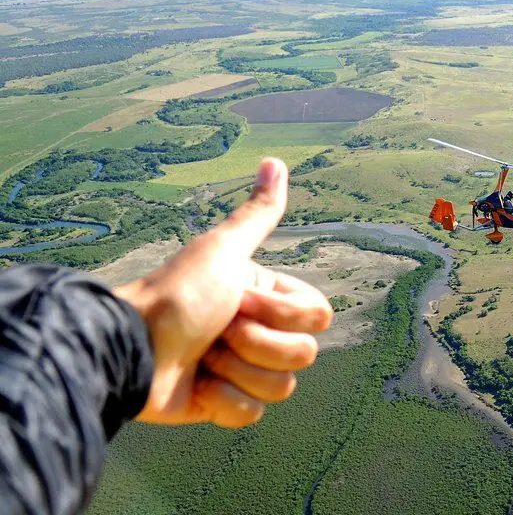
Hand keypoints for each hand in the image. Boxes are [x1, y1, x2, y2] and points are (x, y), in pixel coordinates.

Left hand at [115, 158, 332, 427]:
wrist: (133, 349)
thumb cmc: (178, 295)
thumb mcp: (223, 249)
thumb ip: (258, 214)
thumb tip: (276, 160)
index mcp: (265, 295)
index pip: (317, 315)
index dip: (283, 312)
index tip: (240, 299)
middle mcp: (259, 330)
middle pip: (303, 353)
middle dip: (258, 343)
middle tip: (219, 331)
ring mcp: (242, 369)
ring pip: (281, 388)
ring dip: (237, 372)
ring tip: (203, 359)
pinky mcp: (223, 404)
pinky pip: (252, 413)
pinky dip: (222, 401)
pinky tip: (197, 388)